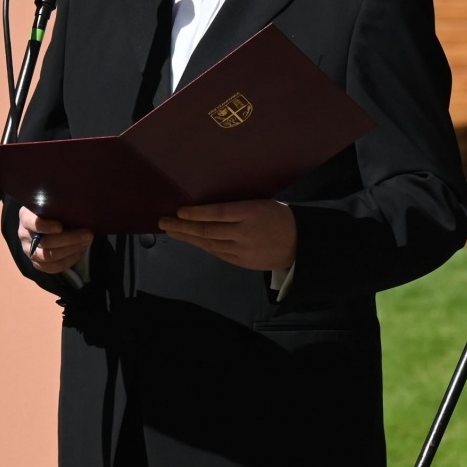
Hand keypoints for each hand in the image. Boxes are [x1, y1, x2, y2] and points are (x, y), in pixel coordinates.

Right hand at [17, 206, 91, 274]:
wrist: (49, 220)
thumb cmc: (55, 208)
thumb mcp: (55, 202)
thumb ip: (61, 204)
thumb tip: (81, 204)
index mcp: (26, 216)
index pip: (30, 222)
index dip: (44, 226)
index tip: (60, 226)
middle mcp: (24, 235)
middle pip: (45, 242)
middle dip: (69, 239)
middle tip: (88, 234)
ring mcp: (29, 251)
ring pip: (48, 257)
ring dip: (71, 250)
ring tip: (87, 241)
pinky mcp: (37, 263)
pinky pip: (52, 267)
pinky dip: (69, 260)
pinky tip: (81, 251)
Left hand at [158, 200, 296, 270]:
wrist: (302, 243)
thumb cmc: (282, 217)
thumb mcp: (264, 204)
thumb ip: (240, 208)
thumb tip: (211, 209)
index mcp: (252, 213)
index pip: (218, 213)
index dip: (196, 213)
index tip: (179, 211)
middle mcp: (244, 232)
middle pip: (207, 231)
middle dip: (183, 227)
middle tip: (164, 222)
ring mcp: (243, 250)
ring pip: (209, 244)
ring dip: (189, 238)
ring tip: (172, 232)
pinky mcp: (243, 262)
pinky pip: (218, 253)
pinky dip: (204, 246)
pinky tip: (194, 242)